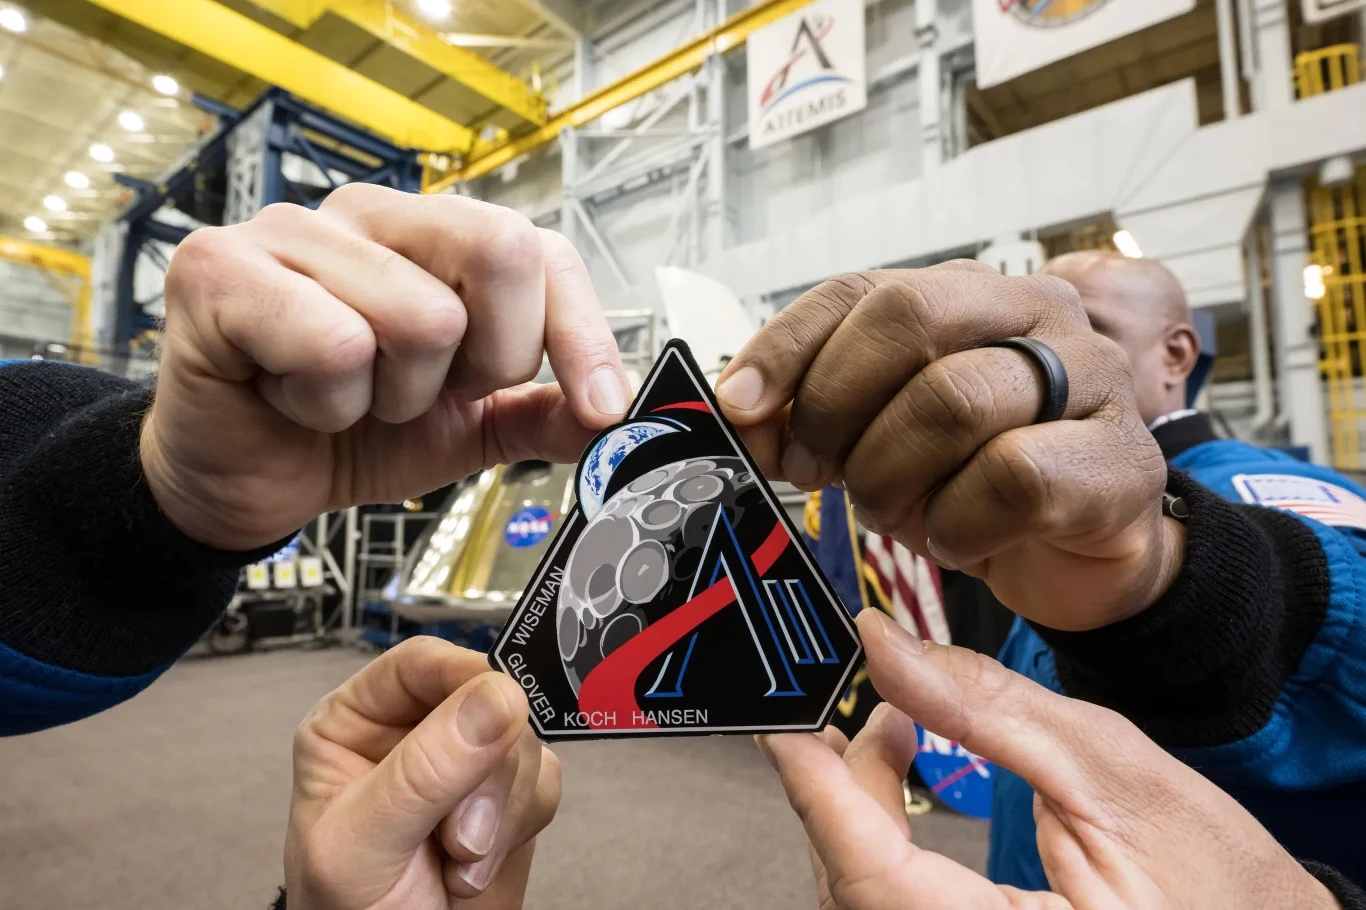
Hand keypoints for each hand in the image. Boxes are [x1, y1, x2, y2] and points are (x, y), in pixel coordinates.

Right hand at [143, 186, 629, 549]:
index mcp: (433, 237)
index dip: (582, 333)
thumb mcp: (465, 428)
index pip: (542, 251)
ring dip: (391, 398)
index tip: (599, 406)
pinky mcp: (220, 269)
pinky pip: (333, 346)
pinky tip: (291, 395)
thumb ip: (540, 412)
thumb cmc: (344, 432)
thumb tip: (615, 412)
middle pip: (501, 251)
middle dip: (483, 363)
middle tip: (422, 394)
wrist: (242, 477)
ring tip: (343, 396)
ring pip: (421, 317)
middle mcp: (371, 215)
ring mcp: (292, 230)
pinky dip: (326, 404)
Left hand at [286, 637, 560, 909]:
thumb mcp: (363, 844)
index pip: (420, 664)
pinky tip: (477, 865)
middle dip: (486, 774)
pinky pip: (546, 781)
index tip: (498, 709)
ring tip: (458, 862)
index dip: (464, 677)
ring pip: (525, 742)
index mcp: (357, 723)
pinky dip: (521, 827)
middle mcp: (414, 734)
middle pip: (487, 701)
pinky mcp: (506, 800)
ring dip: (503, 811)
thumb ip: (423, 772)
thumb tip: (496, 698)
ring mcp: (465, 765)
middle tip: (459, 835)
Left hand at [716, 261, 1180, 630]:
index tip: (740, 408)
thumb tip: (741, 413)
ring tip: (890, 510)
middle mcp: (1038, 314)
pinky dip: (958, 522)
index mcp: (970, 292)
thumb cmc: (969, 482)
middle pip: (908, 318)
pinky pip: (1012, 478)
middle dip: (838, 405)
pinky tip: (953, 538)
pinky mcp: (1119, 460)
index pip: (858, 289)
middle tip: (816, 470)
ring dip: (893, 474)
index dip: (787, 347)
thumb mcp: (876, 441)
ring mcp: (1091, 380)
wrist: (1073, 554)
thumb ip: (812, 416)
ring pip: (954, 400)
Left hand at [761, 610, 1337, 909]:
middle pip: (849, 882)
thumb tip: (884, 644)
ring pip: (860, 894)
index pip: (868, 873)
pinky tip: (900, 781)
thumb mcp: (1113, 774)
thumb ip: (988, 709)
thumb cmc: (1223, 883)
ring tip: (891, 728)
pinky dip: (878, 840)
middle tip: (862, 703)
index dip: (813, 787)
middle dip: (839, 784)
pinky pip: (888, 904)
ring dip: (855, 808)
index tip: (781, 721)